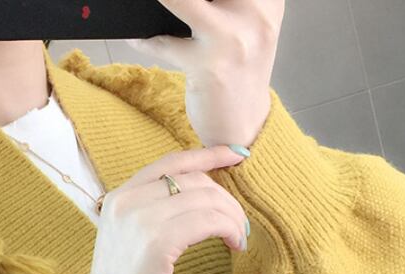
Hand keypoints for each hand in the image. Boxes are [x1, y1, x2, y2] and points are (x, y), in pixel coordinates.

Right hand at [90, 146, 248, 273]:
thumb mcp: (130, 237)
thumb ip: (152, 210)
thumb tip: (201, 192)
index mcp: (119, 196)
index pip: (170, 162)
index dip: (207, 154)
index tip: (237, 154)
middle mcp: (127, 201)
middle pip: (194, 181)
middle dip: (226, 199)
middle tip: (240, 224)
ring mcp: (140, 219)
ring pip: (206, 200)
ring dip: (232, 217)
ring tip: (239, 237)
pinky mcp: (157, 241)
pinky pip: (209, 222)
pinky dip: (230, 230)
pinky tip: (235, 245)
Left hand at [125, 0, 283, 152]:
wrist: (243, 129)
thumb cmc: (238, 78)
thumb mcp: (246, 30)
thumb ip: (226, 3)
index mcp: (267, 2)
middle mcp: (256, 16)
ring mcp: (233, 40)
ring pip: (183, 0)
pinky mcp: (209, 65)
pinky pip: (165, 43)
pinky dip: (146, 40)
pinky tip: (137, 37)